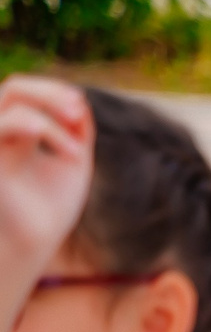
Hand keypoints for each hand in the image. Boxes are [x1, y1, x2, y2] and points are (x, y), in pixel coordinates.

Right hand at [0, 77, 93, 299]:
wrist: (34, 244)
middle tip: (79, 116)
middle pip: (13, 87)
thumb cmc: (51, 208)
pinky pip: (3, 124)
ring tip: (79, 145)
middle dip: (50, 93)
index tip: (81, 114)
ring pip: (6, 98)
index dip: (54, 92)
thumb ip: (74, 127)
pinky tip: (72, 153)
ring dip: (50, 112)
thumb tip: (77, 98)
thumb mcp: (71, 160)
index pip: (25, 93)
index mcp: (16, 132)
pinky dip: (43, 127)